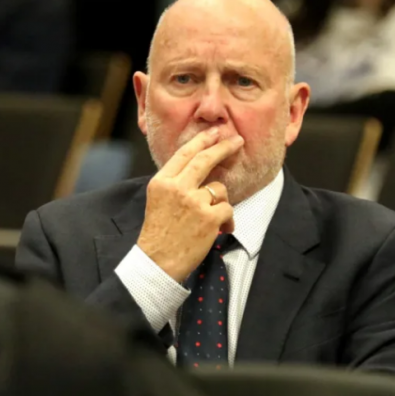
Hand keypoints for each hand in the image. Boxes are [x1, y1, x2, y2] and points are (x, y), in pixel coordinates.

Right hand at [137, 128, 243, 281]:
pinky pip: (227, 209)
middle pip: (205, 159)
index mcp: (162, 182)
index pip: (184, 154)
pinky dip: (227, 221)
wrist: (157, 262)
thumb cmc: (159, 234)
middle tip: (237, 140)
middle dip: (224, 147)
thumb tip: (200, 169)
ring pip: (220, 189)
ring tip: (213, 220)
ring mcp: (194, 202)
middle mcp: (177, 188)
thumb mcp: (158, 200)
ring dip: (221, 203)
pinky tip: (218, 231)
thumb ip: (175, 183)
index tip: (214, 133)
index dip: (202, 141)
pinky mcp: (209, 218)